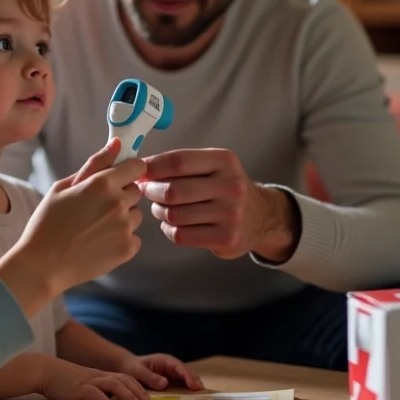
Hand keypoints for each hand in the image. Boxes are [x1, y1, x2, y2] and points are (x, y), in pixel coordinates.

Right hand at [0, 138, 144, 314]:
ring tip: (96, 227)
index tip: (119, 178)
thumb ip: (94, 164)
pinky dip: (121, 239)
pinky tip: (100, 243)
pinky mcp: (128, 248)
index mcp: (102, 183)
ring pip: (136, 215)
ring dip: (123, 217)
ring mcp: (125, 227)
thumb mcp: (62, 187)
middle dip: (122, 194)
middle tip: (97, 207)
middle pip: (136, 190)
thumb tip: (116, 144)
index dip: (128, 171)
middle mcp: (118, 203)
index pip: (137, 167)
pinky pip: (134, 237)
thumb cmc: (47, 223)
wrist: (43, 265)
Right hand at [38, 358, 149, 399]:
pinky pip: (94, 392)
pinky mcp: (78, 388)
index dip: (136, 386)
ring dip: (126, 393)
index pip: (123, 377)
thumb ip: (96, 390)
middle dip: (137, 389)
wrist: (44, 371)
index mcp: (99, 375)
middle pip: (123, 379)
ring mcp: (88, 381)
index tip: (146, 396)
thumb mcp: (83, 383)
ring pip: (112, 383)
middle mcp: (97, 376)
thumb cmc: (62, 380)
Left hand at [115, 354, 203, 391]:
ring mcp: (172, 376)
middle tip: (203, 395)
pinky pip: (181, 389)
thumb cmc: (131, 367)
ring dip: (194, 390)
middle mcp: (171, 368)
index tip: (194, 386)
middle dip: (195, 383)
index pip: (179, 367)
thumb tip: (165, 383)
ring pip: (187, 382)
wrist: (125, 369)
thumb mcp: (137, 371)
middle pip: (187, 374)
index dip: (188, 376)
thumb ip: (149, 376)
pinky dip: (187, 395)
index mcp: (165, 361)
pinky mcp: (171, 385)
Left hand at [139, 148, 298, 261]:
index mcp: (224, 161)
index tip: (139, 172)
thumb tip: (140, 170)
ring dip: (159, 211)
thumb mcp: (212, 166)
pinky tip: (172, 224)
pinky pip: (181, 235)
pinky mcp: (226, 238)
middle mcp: (231, 186)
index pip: (178, 161)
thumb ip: (180, 165)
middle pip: (173, 190)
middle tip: (148, 192)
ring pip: (174, 214)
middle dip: (152, 191)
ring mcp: (230, 214)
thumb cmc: (225, 188)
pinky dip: (168, 229)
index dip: (152, 167)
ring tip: (161, 208)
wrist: (260, 216)